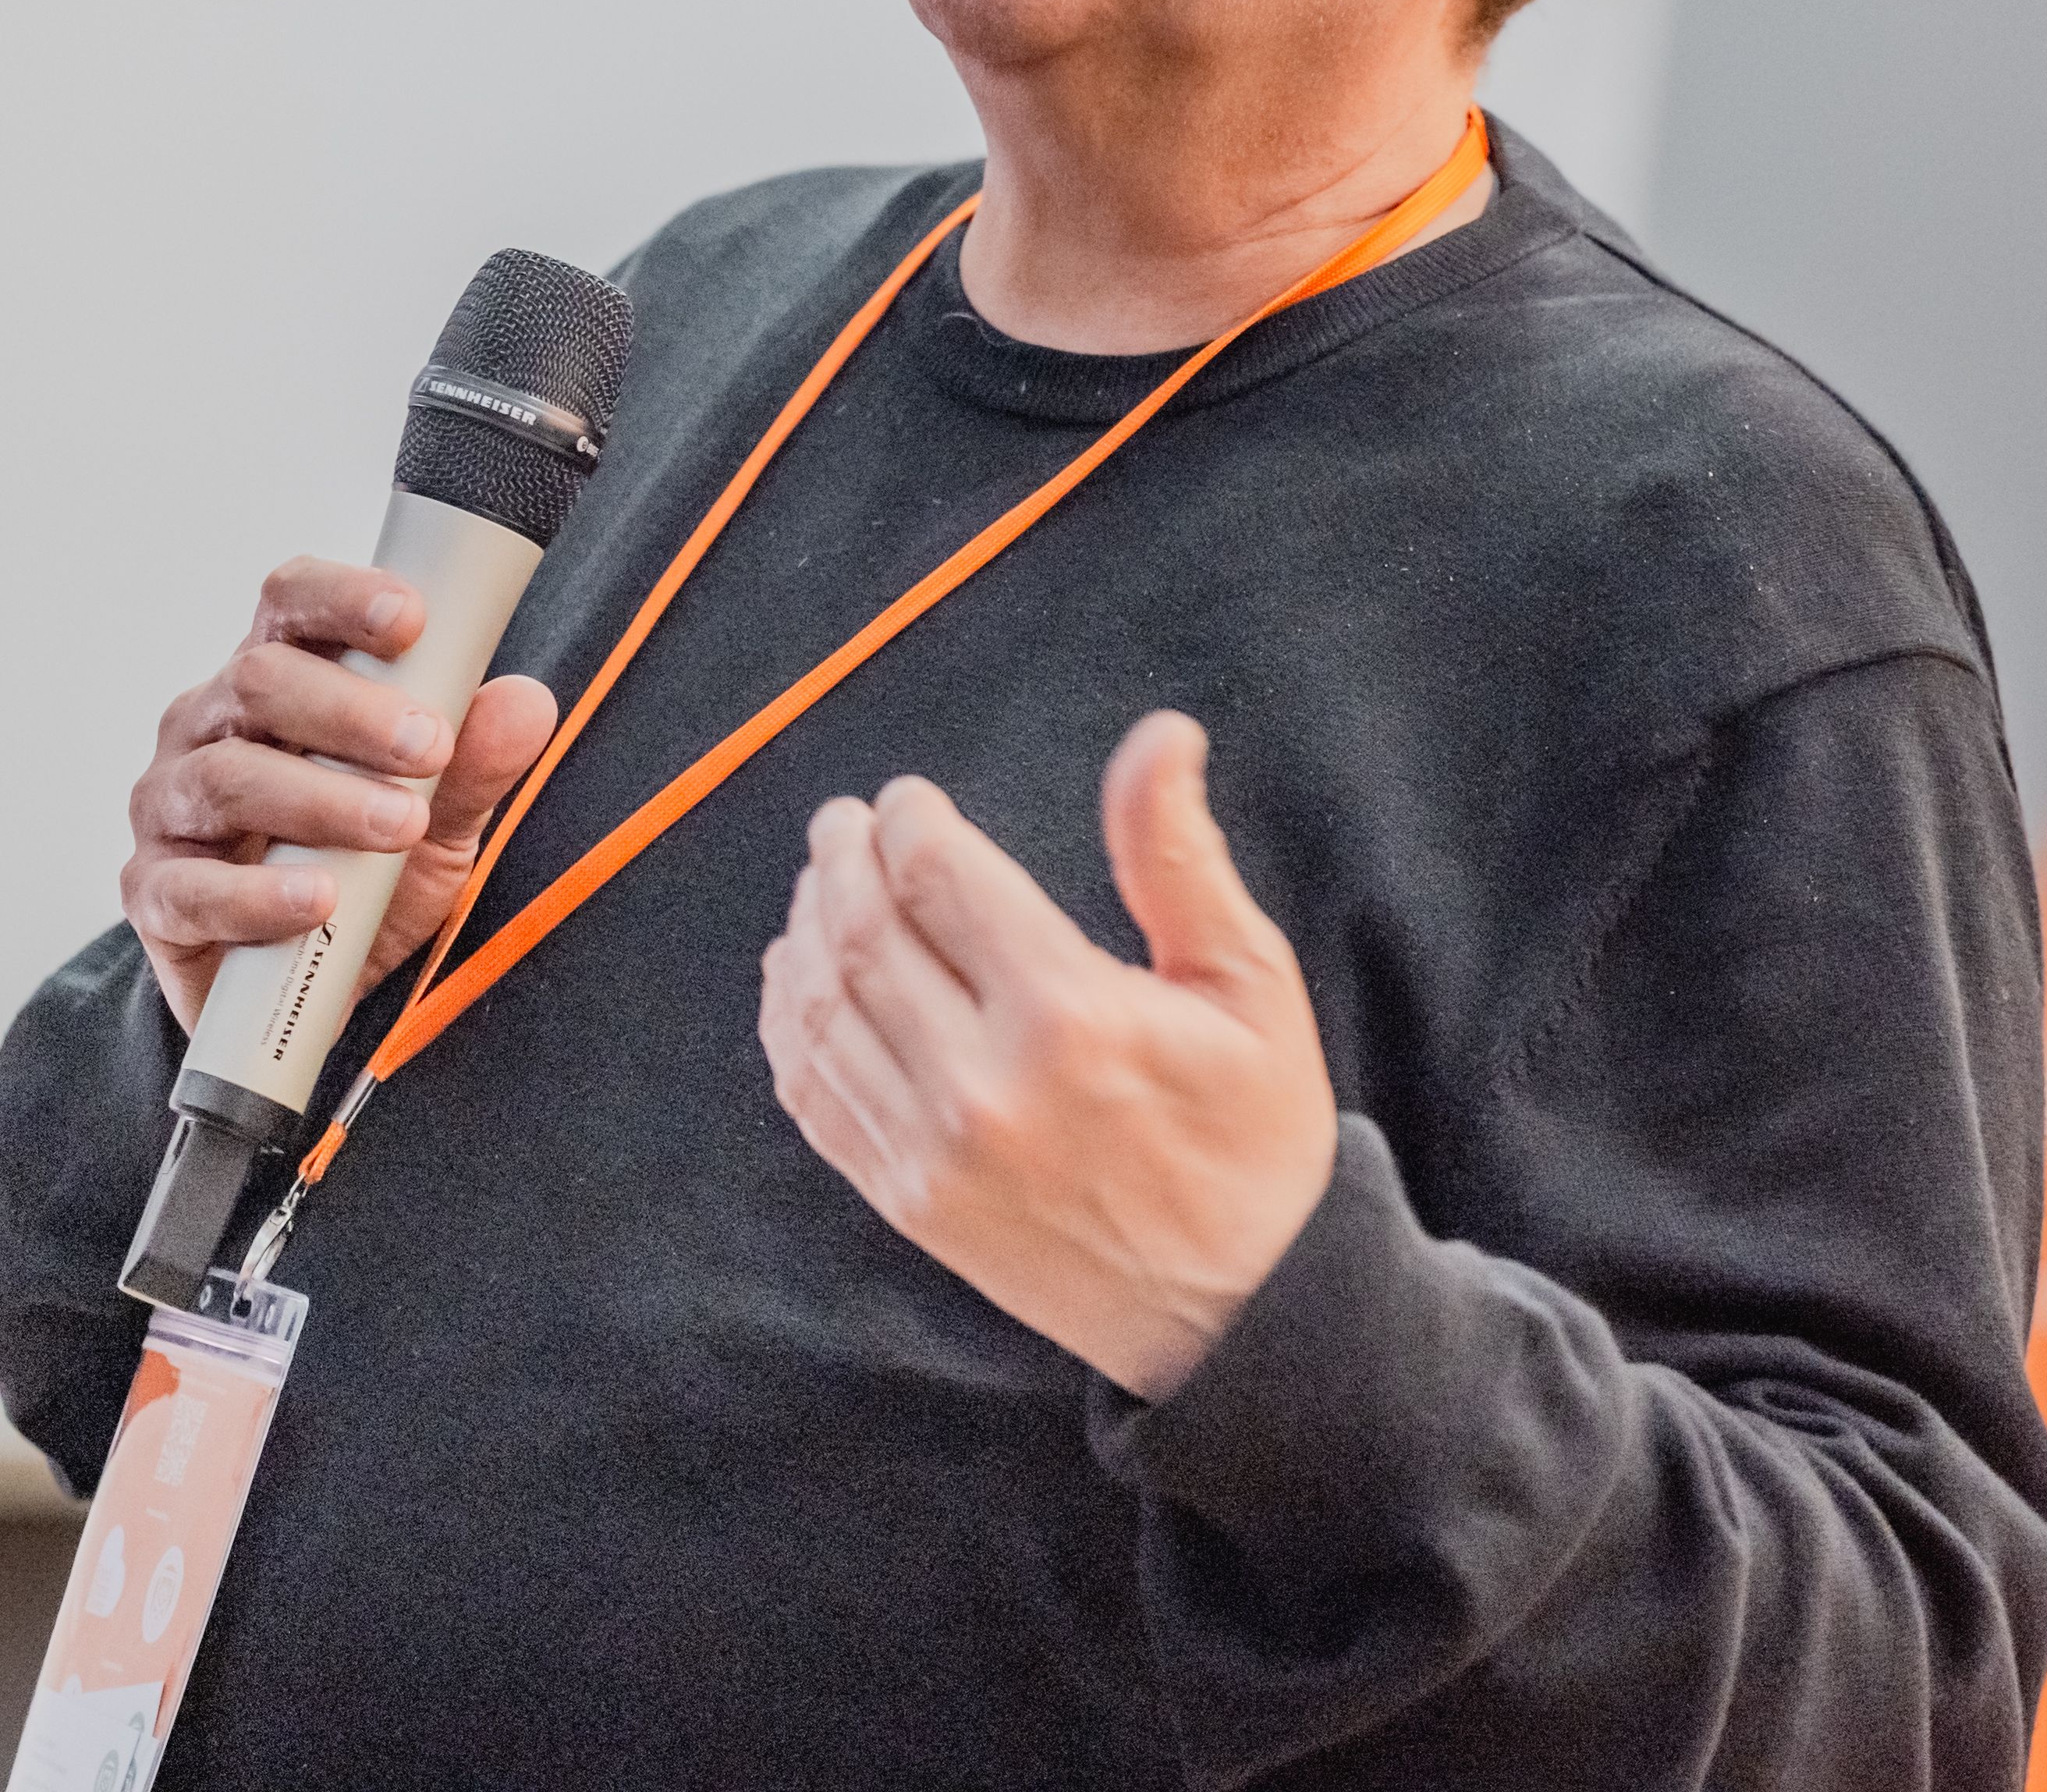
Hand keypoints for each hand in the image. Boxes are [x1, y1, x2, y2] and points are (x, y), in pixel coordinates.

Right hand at [122, 555, 557, 1030]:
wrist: (315, 985)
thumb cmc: (369, 867)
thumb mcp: (441, 814)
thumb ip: (475, 762)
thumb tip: (526, 704)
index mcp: (279, 679)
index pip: (291, 604)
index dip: (343, 598)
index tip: (410, 618)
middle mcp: (211, 726)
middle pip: (261, 682)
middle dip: (351, 710)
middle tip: (429, 746)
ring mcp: (173, 806)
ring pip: (228, 777)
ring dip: (322, 799)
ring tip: (399, 825)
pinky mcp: (155, 893)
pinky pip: (191, 888)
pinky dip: (259, 895)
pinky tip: (319, 900)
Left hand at [756, 711, 1338, 1400]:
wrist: (1241, 1311)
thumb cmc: (1257, 1135)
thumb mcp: (1247, 984)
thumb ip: (1179, 857)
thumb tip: (1159, 735)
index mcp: (1069, 1014)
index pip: (941, 878)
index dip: (908, 822)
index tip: (908, 800)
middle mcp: (984, 1084)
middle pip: (865, 933)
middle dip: (842, 859)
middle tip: (842, 823)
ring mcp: (935, 1153)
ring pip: (824, 1010)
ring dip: (806, 929)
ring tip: (819, 885)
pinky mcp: (910, 1204)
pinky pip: (816, 1097)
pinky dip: (789, 1025)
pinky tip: (794, 980)